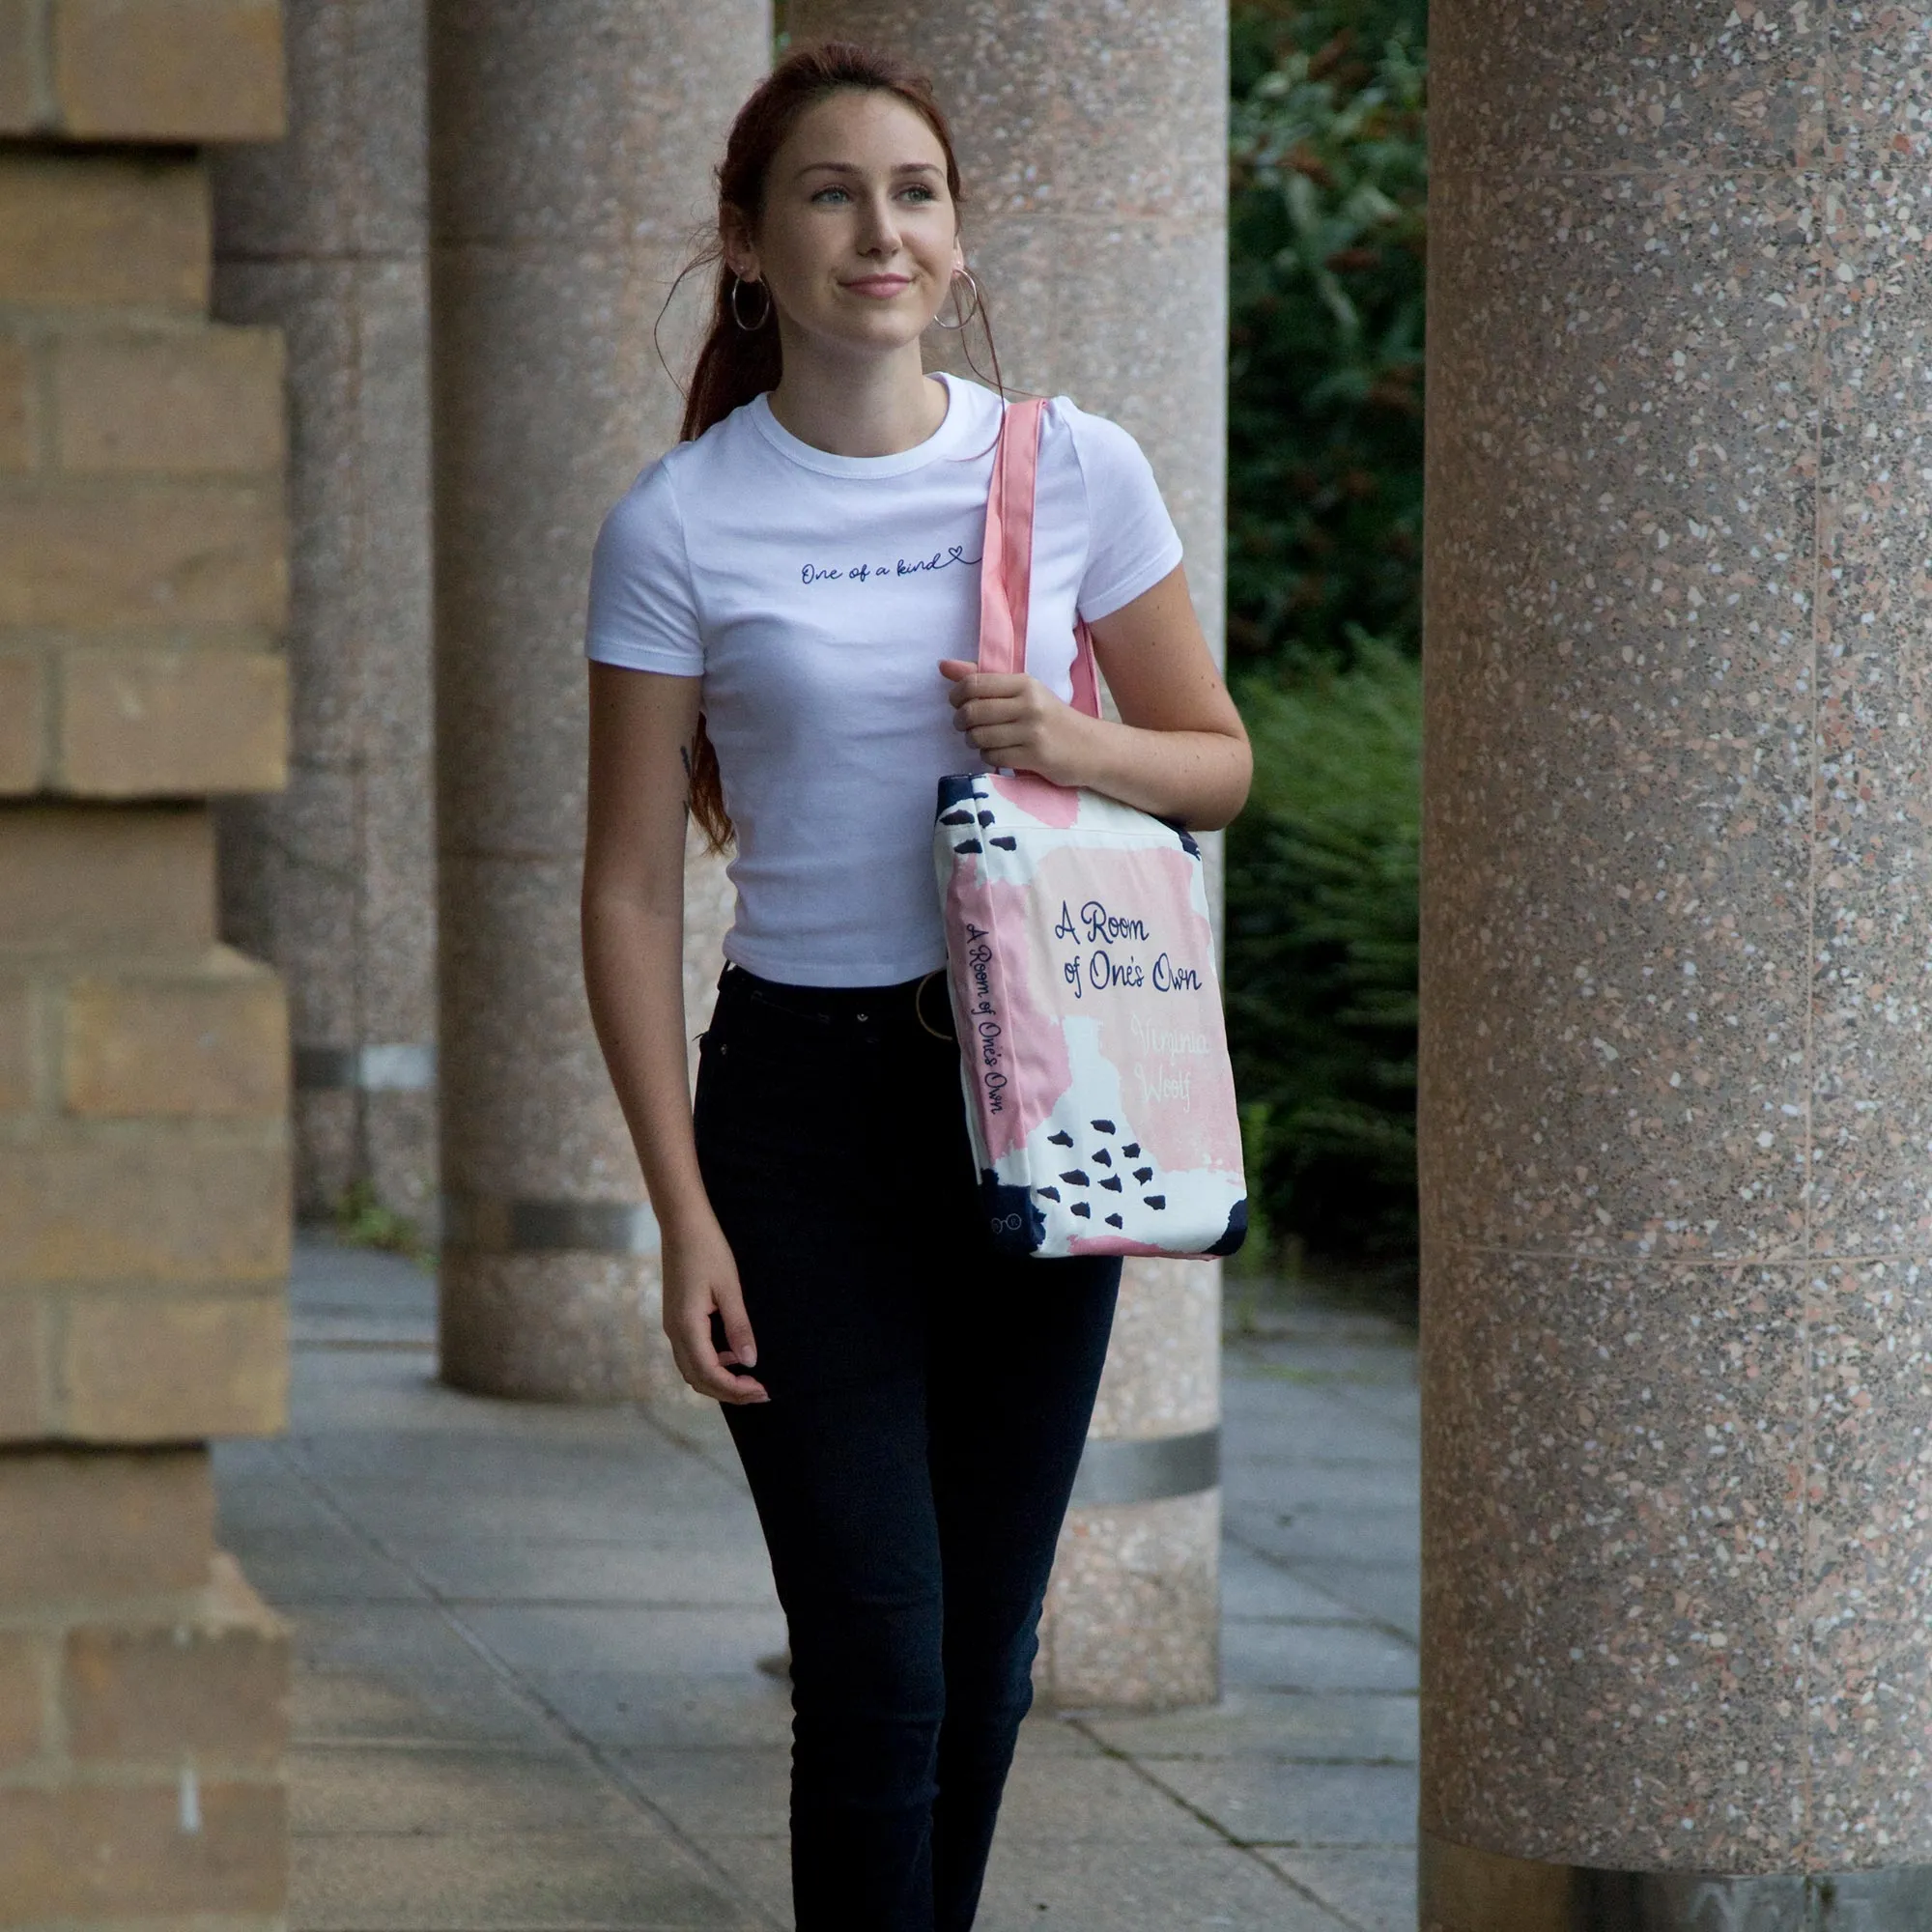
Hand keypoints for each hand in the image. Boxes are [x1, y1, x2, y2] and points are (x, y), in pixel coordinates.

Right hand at [662, 1216, 767, 1404]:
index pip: (710, 1373)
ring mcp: (672, 1326)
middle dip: (728, 1391)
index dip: (735, 1389)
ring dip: (718, 1380)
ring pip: (692, 1369)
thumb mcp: (729, 1289)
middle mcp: (674, 1332)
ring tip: (749, 1379)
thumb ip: (739, 1327)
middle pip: (697, 1379)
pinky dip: (711, 1363)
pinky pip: (691, 1353)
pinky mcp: (675, 1318)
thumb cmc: (708, 1251)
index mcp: (686, 1326)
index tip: (762, 1391)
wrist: (682, 1225)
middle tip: (760, 1392)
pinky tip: (732, 1354)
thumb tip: (750, 1362)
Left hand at [939, 659, 1092, 786]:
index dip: (956, 696)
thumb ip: (983, 679)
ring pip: (979, 737)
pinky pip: (992, 757)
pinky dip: (988, 757)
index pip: (974, 684)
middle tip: (966, 726)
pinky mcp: (1035, 757)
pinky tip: (999, 753)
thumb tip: (943, 666)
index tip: (957, 704)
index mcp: (1025, 683)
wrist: (1090, 747)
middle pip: (972, 712)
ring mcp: (1032, 732)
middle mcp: (1029, 705)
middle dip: (961, 722)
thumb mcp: (1023, 692)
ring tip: (984, 740)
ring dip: (974, 741)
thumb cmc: (1051, 718)